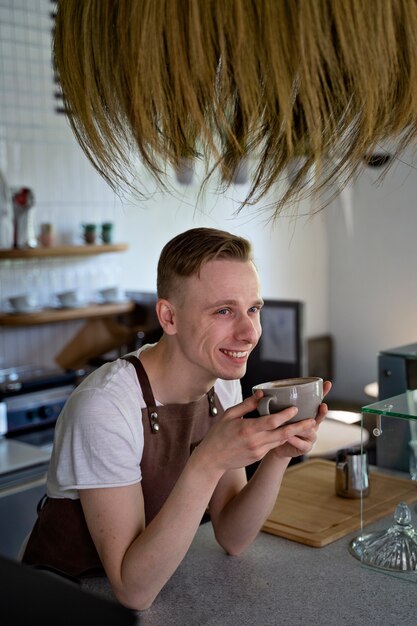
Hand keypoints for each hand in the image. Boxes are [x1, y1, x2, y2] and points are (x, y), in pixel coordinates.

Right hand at [195, 386, 324, 473]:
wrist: (212, 459)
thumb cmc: (218, 434)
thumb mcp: (229, 415)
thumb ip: (247, 404)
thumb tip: (261, 393)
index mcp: (248, 429)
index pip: (272, 421)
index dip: (286, 415)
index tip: (296, 408)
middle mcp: (255, 441)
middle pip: (283, 433)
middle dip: (299, 427)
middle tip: (313, 421)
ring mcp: (258, 450)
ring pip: (280, 440)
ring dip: (293, 433)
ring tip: (305, 425)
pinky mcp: (258, 456)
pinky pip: (273, 445)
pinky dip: (282, 438)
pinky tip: (289, 431)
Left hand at [267, 380, 331, 459]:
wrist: (277, 447)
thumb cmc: (280, 428)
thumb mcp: (281, 414)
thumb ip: (280, 404)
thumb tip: (269, 389)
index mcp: (308, 414)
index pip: (317, 402)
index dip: (324, 393)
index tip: (328, 384)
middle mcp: (312, 425)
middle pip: (319, 417)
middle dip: (322, 412)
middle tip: (322, 405)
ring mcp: (310, 437)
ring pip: (310, 431)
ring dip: (303, 427)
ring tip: (296, 423)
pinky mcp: (305, 447)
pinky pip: (302, 443)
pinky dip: (295, 440)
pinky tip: (289, 437)